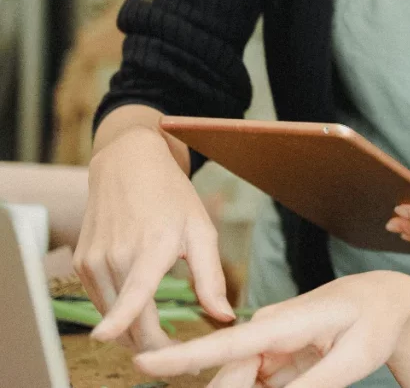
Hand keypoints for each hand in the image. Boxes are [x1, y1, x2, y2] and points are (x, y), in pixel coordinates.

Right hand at [74, 126, 234, 349]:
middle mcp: (116, 255)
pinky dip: (118, 314)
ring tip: (163, 334)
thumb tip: (224, 317)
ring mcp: (93, 260)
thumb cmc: (172, 197)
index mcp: (152, 247)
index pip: (132, 291)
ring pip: (111, 317)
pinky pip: (100, 301)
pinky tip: (138, 310)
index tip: (106, 339)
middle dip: (153, 345)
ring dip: (134, 333)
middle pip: (127, 322)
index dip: (119, 320)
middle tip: (179, 348)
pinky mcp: (81, 263)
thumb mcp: (202, 231)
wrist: (128, 164)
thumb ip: (210, 278)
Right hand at [134, 272, 409, 387]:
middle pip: (232, 377)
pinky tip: (304, 371)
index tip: (143, 363)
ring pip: (242, 383)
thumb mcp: (352, 359)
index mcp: (286, 322)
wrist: (386, 299)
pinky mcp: (275, 351)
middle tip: (301, 370)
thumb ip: (310, 385)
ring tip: (311, 362)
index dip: (184, 357)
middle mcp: (268, 329)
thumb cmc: (374, 323)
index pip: (226, 344)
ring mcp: (269, 340)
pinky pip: (258, 383)